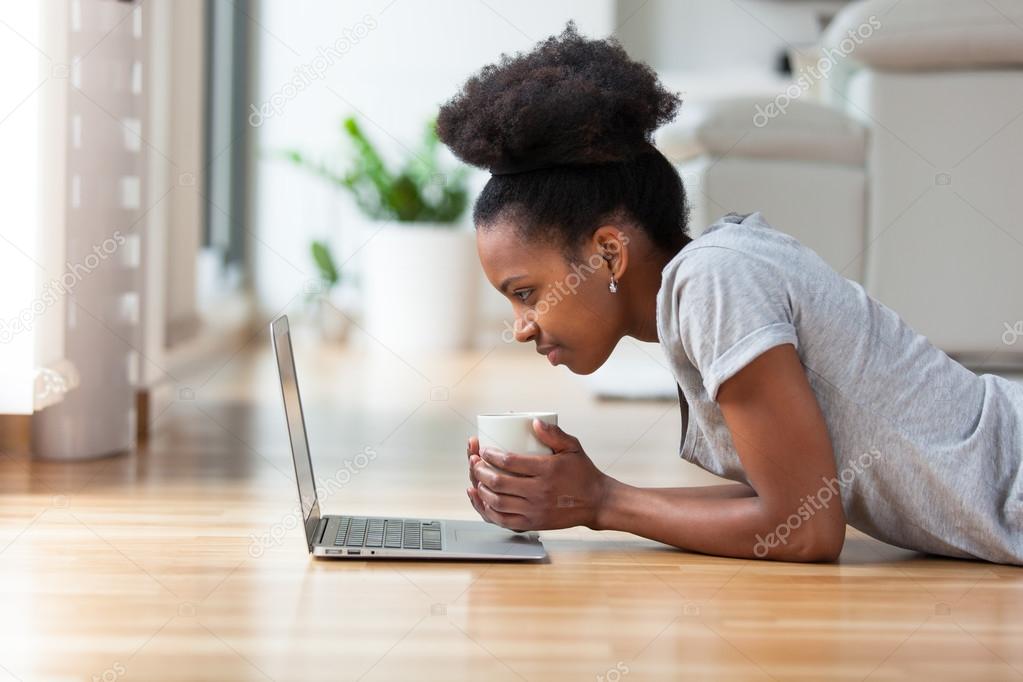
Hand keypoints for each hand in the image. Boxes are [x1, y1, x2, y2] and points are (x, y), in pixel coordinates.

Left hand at [464, 419, 610, 531]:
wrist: (597, 502)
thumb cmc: (583, 472)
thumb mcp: (573, 447)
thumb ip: (554, 433)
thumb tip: (533, 421)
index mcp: (547, 470)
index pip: (510, 462)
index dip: (491, 455)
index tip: (484, 450)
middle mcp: (539, 492)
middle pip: (499, 482)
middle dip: (480, 470)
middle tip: (475, 462)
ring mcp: (535, 510)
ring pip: (497, 502)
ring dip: (481, 489)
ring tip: (477, 478)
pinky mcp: (533, 524)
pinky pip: (503, 520)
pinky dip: (488, 510)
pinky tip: (482, 499)